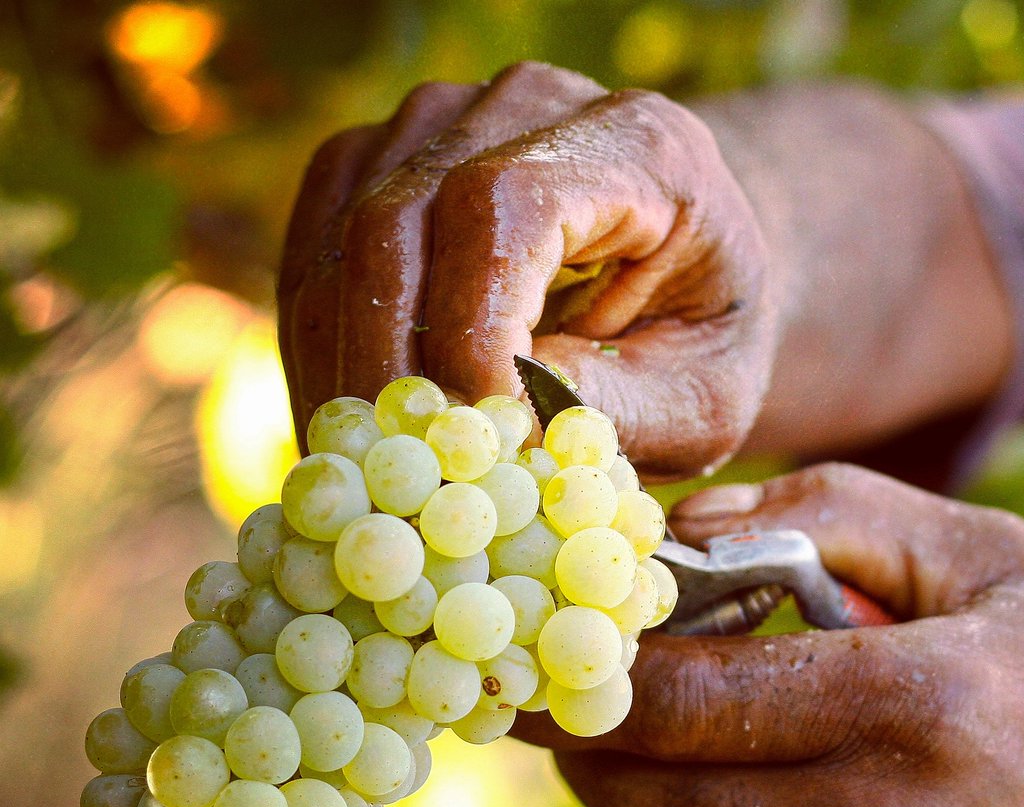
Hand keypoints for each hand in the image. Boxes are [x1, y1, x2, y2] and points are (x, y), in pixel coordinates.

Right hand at [278, 62, 774, 474]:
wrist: (682, 269)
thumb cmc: (702, 338)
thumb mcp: (701, 397)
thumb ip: (614, 408)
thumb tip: (493, 428)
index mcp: (638, 145)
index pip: (506, 206)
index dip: (470, 326)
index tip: (473, 435)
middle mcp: (526, 105)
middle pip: (400, 218)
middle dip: (388, 368)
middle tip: (394, 477)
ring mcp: (442, 122)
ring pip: (340, 238)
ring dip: (340, 366)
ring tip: (364, 467)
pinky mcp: (382, 162)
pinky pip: (315, 251)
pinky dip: (321, 347)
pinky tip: (349, 424)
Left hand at [521, 464, 1023, 806]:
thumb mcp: (993, 560)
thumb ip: (835, 512)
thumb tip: (686, 526)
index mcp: (908, 705)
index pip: (681, 696)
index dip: (590, 673)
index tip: (555, 652)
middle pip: (644, 795)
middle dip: (586, 744)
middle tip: (576, 704)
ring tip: (632, 763)